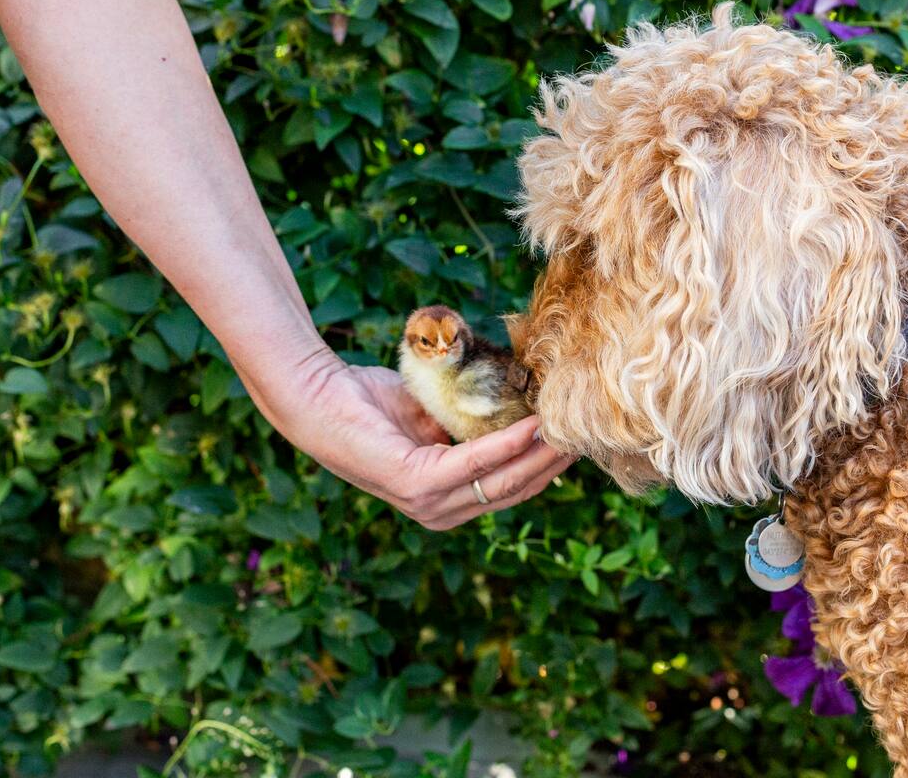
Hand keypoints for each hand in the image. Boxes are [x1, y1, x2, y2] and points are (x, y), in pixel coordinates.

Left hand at [242, 346, 571, 530]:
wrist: (316, 396)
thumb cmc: (368, 401)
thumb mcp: (432, 414)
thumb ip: (470, 421)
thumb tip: (518, 399)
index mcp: (447, 500)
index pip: (514, 487)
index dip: (550, 462)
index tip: (583, 432)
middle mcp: (441, 512)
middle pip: (519, 489)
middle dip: (557, 459)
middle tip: (591, 426)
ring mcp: (428, 504)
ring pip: (504, 481)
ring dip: (542, 452)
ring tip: (571, 421)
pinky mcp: (415, 484)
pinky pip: (475, 464)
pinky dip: (508, 445)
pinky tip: (534, 424)